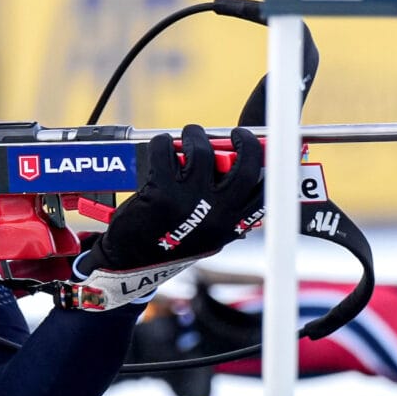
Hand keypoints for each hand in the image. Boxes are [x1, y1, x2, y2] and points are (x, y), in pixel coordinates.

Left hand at [69, 124, 262, 308]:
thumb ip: (222, 207)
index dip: (267, 165)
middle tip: (235, 134)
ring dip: (196, 136)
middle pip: (246, 167)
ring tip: (191, 135)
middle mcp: (216, 214)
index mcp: (230, 226)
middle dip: (244, 142)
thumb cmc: (168, 244)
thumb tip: (231, 165)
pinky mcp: (161, 191)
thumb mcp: (206, 234)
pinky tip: (161, 145)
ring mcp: (189, 201)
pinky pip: (165, 151)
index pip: (264, 192)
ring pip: (202, 151)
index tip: (260, 149)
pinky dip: (163, 143)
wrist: (129, 261)